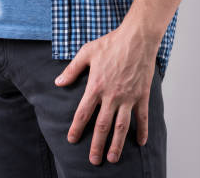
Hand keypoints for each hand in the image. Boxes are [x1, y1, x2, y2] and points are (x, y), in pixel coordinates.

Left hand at [53, 24, 159, 164]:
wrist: (137, 38)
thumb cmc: (111, 43)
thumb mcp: (86, 53)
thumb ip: (72, 70)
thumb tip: (58, 82)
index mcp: (96, 86)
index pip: (83, 113)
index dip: (76, 128)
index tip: (72, 139)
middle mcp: (111, 96)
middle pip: (102, 126)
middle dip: (96, 145)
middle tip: (93, 160)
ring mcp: (128, 97)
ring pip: (122, 127)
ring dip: (117, 145)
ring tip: (113, 158)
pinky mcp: (142, 95)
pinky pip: (142, 117)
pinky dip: (142, 131)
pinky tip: (141, 143)